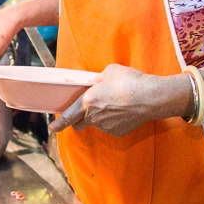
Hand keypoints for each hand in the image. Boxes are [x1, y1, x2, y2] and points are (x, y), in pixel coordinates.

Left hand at [48, 64, 170, 135]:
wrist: (151, 97)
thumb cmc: (129, 81)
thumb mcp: (109, 72)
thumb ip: (98, 79)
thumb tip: (96, 83)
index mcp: (87, 102)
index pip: (68, 116)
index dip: (58, 124)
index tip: (52, 128)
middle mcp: (94, 118)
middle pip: (79, 124)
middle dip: (79, 120)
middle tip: (85, 111)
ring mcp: (106, 127)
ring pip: (97, 124)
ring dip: (99, 118)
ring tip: (115, 104)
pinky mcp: (119, 132)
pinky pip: (111, 127)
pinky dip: (113, 121)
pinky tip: (123, 111)